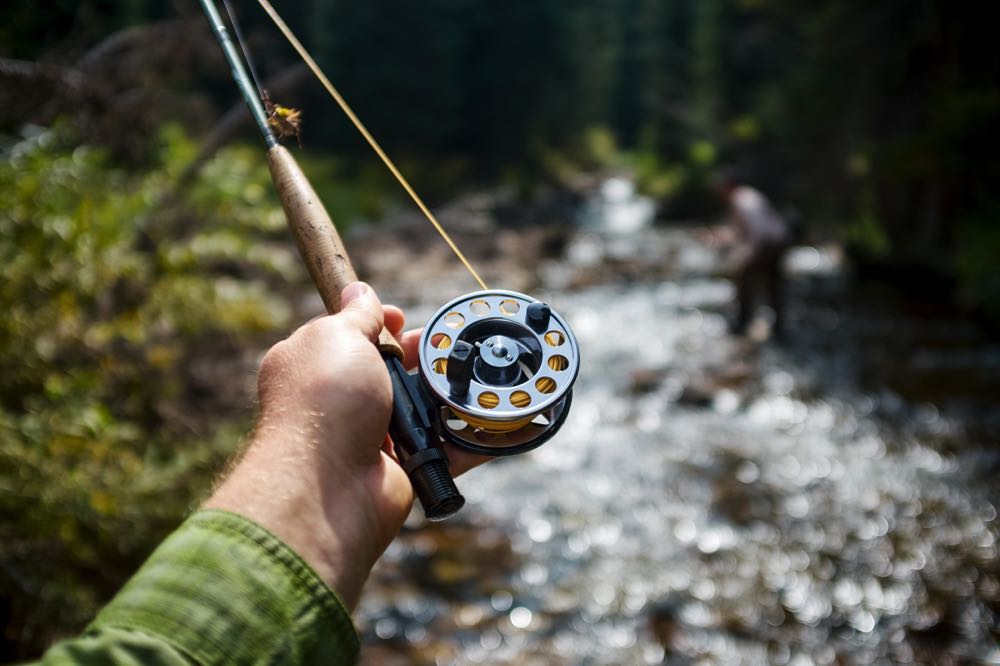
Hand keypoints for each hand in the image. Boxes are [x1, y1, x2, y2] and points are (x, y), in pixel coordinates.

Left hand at [205, 282, 488, 608]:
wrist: (329, 486)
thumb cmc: (325, 402)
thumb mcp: (337, 338)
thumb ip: (356, 314)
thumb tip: (360, 289)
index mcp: (316, 367)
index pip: (350, 336)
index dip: (378, 322)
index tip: (399, 316)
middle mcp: (343, 402)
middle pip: (394, 370)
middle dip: (425, 355)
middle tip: (449, 346)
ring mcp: (374, 438)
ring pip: (425, 408)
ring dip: (453, 392)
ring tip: (480, 374)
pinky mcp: (406, 468)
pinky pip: (448, 449)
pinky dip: (476, 437)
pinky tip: (503, 419)